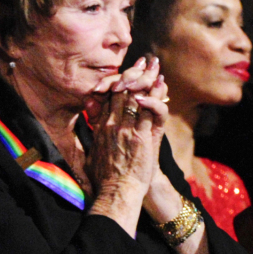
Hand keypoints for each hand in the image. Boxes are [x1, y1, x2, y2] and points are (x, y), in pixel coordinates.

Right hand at [84, 56, 167, 199]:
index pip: (110, 96)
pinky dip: (156, 95)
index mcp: (101, 127)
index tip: (130, 70)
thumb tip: (91, 111)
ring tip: (156, 66)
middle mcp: (112, 125)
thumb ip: (95, 129)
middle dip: (136, 73)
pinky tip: (161, 85)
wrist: (116, 192)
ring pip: (137, 96)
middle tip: (146, 61)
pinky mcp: (142, 137)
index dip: (121, 80)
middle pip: (123, 91)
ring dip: (148, 79)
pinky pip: (150, 111)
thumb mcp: (94, 150)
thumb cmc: (105, 176)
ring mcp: (127, 130)